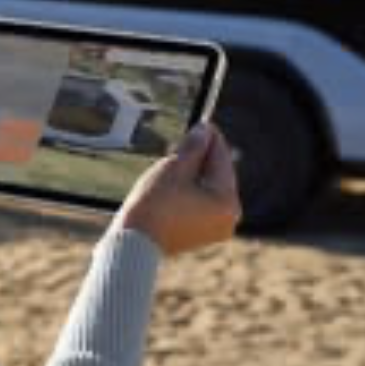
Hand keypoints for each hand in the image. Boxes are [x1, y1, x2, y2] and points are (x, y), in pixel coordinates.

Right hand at [115, 122, 240, 256]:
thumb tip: (204, 130)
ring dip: (194, 173)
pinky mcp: (204, 234)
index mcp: (227, 201)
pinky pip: (203, 204)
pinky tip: (173, 183)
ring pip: (210, 188)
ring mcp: (218, 228)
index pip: (222, 158)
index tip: (202, 121)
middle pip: (218, 174)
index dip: (210, 137)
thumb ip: (193, 147)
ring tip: (173, 162)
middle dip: (201, 157)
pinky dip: (191, 191)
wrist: (134, 243)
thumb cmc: (153, 206)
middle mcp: (229, 216)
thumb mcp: (174, 168)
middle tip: (184, 140)